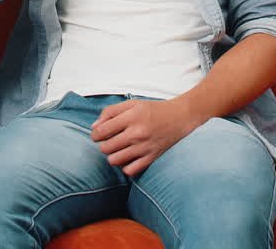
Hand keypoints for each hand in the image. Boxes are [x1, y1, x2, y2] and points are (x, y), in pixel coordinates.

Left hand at [90, 99, 205, 175]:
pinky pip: (130, 170)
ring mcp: (144, 147)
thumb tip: (94, 127)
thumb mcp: (132, 104)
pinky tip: (128, 158)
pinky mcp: (151, 158)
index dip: (95, 135)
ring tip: (118, 149)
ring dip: (112, 156)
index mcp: (131, 117)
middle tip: (109, 141)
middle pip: (106, 148)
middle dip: (103, 145)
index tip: (97, 135)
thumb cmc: (154, 109)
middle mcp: (137, 133)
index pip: (102, 131)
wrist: (180, 117)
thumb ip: (110, 112)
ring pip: (114, 160)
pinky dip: (125, 166)